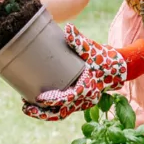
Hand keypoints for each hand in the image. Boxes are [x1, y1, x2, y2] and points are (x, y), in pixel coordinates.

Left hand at [22, 24, 143, 120]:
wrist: (117, 68)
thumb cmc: (103, 58)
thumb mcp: (92, 49)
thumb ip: (79, 40)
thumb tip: (68, 28)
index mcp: (87, 89)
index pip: (69, 98)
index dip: (54, 100)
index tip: (40, 98)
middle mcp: (84, 100)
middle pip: (61, 113)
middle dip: (43, 113)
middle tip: (26, 107)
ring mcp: (81, 103)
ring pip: (61, 114)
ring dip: (44, 114)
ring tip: (27, 108)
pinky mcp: (78, 102)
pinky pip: (63, 110)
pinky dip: (50, 110)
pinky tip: (37, 104)